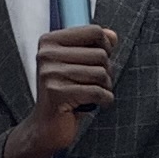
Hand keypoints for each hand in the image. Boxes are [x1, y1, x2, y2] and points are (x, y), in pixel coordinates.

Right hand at [7, 27, 116, 157]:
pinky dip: (105, 100)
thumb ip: (93, 47)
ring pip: (101, 73)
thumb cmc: (64, 93)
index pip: (94, 31)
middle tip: (96, 84)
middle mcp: (46, 54)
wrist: (46, 126)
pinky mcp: (57, 94)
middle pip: (101, 54)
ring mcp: (50, 74)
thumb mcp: (77, 65)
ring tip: (94, 94)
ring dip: (106, 87)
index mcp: (49, 41)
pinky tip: (97, 103)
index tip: (101, 61)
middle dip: (107, 72)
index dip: (106, 46)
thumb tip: (112, 36)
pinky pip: (98, 92)